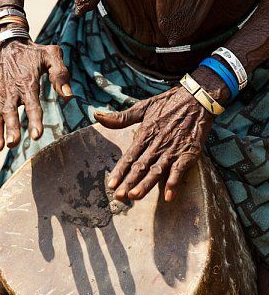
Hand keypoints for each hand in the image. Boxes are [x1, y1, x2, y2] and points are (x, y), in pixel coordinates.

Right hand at [0, 40, 71, 154]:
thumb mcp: (51, 55)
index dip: (34, 120)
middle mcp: (11, 91)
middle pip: (9, 112)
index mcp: (27, 82)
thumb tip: (68, 95)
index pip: (32, 104)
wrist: (6, 45)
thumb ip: (60, 74)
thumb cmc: (33, 53)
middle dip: (10, 128)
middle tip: (12, 143)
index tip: (36, 135)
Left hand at [94, 85, 214, 201]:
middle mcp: (157, 144)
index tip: (110, 185)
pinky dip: (174, 182)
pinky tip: (169, 196)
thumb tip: (97, 116)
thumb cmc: (169, 103)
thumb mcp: (143, 107)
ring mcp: (173, 150)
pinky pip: (180, 170)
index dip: (119, 171)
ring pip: (157, 170)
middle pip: (141, 167)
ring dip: (146, 184)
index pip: (129, 157)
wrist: (198, 97)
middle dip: (129, 183)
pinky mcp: (189, 152)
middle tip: (119, 196)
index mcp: (145, 134)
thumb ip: (121, 117)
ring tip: (135, 196)